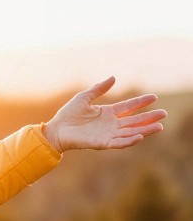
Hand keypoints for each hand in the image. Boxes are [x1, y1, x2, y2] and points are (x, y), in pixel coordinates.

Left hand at [42, 77, 166, 152]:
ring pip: (130, 132)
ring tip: (159, 127)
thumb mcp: (84, 98)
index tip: (154, 97)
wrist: (56, 130)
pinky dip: (129, 140)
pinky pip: (118, 142)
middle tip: (164, 114)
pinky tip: (140, 136)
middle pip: (134, 121)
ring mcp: (107, 134)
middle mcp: (110, 124)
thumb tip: (114, 78)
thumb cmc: (67, 115)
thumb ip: (98, 89)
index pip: (128, 107)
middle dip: (149, 117)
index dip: (140, 102)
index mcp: (107, 113)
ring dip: (145, 130)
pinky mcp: (102, 143)